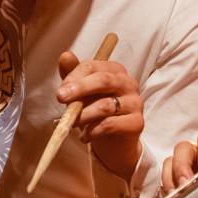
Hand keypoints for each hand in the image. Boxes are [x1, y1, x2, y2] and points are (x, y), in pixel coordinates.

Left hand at [57, 51, 143, 181]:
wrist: (114, 142)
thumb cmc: (96, 112)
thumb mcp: (82, 93)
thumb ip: (73, 75)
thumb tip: (65, 55)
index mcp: (115, 71)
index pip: (93, 67)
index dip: (74, 77)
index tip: (60, 92)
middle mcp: (129, 83)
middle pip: (103, 80)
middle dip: (79, 89)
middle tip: (61, 98)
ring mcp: (135, 103)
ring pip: (105, 105)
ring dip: (83, 115)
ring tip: (71, 124)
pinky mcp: (137, 123)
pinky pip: (110, 124)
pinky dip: (92, 131)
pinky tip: (84, 136)